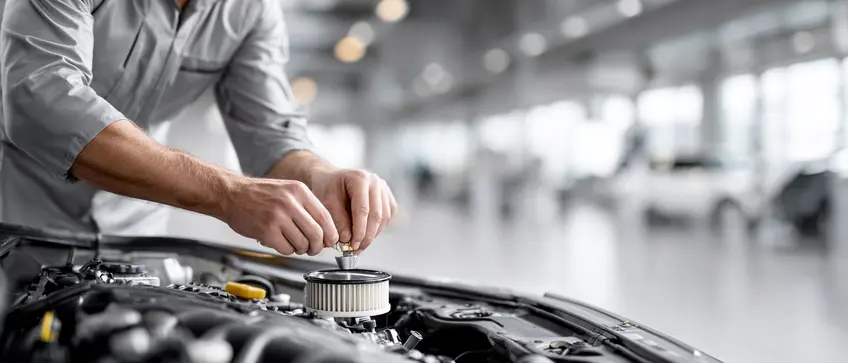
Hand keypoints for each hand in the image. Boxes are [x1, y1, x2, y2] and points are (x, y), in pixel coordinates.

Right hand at [220, 177, 338, 255]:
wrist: (231, 194)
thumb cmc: (260, 194)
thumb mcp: (288, 190)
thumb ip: (306, 206)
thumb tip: (325, 230)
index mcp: (299, 191)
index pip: (325, 217)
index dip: (330, 233)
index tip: (330, 241)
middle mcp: (290, 203)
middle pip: (316, 233)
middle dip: (318, 246)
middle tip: (314, 249)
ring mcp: (278, 217)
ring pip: (302, 243)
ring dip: (301, 249)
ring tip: (295, 245)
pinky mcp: (266, 231)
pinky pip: (286, 249)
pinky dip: (288, 250)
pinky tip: (282, 243)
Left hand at [310, 169, 397, 250]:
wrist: (330, 178)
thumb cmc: (326, 187)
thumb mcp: (326, 202)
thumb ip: (338, 220)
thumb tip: (348, 239)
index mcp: (360, 178)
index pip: (363, 209)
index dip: (359, 230)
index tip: (353, 245)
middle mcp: (375, 181)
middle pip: (377, 214)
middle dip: (367, 236)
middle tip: (357, 249)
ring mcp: (383, 188)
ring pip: (384, 217)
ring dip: (374, 234)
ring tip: (361, 245)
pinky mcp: (387, 196)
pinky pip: (388, 216)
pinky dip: (379, 228)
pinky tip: (367, 234)